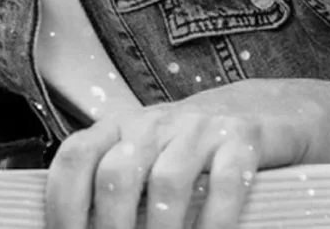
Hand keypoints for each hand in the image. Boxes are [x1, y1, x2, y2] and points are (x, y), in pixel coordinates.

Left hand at [43, 81, 321, 228]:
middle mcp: (155, 124)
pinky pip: (226, 185)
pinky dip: (215, 225)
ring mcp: (200, 129)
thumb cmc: (192, 153)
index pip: (75, 157)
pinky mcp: (243, 139)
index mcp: (121, 130)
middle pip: (117, 174)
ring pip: (167, 182)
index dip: (63, 205)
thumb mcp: (147, 161)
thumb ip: (117, 193)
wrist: (266, 112)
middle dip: (112, 228)